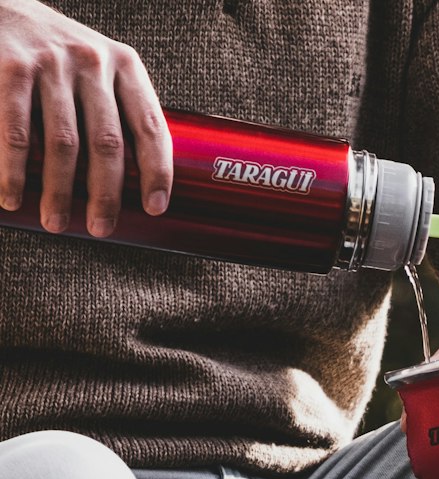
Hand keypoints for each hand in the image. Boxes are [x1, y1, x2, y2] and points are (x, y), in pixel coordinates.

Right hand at [0, 0, 170, 234]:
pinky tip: (13, 195)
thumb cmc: (57, 57)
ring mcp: (52, 62)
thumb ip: (118, 112)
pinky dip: (15, 171)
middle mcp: (93, 60)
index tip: (154, 208)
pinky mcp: (13, 66)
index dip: (156, 172)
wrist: (4, 11)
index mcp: (124, 66)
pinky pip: (18, 133)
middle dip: (105, 195)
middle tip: (100, 228)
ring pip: (64, 144)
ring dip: (59, 192)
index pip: (151, 125)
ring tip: (55, 222)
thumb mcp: (98, 71)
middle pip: (108, 143)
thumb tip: (134, 186)